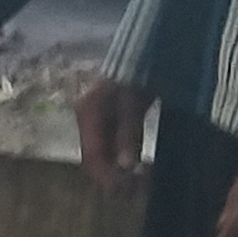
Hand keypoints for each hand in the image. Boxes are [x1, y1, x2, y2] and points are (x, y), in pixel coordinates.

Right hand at [76, 76, 150, 193]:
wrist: (150, 44)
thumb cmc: (140, 68)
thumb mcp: (134, 102)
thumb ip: (129, 133)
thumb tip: (126, 167)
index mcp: (88, 113)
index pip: (92, 155)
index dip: (108, 177)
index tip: (128, 191)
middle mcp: (88, 118)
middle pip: (96, 158)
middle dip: (115, 177)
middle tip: (141, 189)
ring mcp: (98, 118)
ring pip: (105, 154)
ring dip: (122, 171)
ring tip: (145, 180)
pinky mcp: (111, 118)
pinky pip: (114, 146)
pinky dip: (126, 159)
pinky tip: (142, 165)